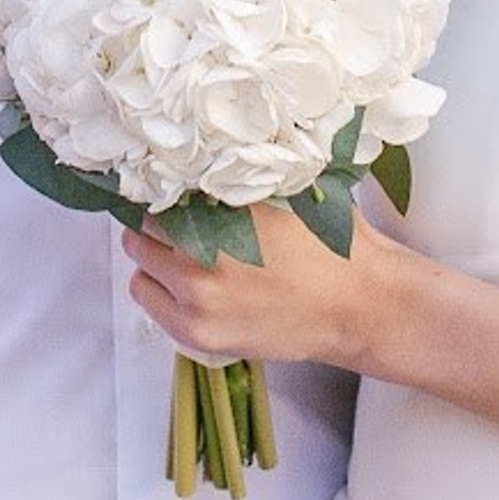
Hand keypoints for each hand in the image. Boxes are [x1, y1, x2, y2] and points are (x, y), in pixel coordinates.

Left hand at [124, 203, 403, 377]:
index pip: (159, 192)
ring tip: (185, 258)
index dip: (164, 190)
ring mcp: (197, 299)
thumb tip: (192, 165)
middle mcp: (201, 254)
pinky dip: (160, 291)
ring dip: (154, 258)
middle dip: (158, 224)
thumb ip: (234, 181)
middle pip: (142, 229)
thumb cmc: (328, 242)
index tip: (171, 192)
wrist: (358, 303)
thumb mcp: (284, 191)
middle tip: (178, 225)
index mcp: (223, 210)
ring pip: (140, 268)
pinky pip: (150, 302)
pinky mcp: (199, 334)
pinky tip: (189, 286)